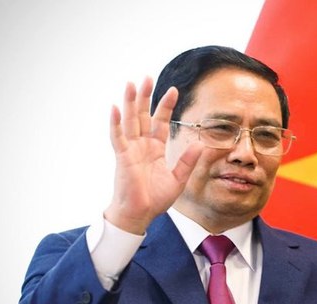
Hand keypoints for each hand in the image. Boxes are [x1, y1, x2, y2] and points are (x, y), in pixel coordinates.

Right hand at [104, 77, 202, 234]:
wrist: (140, 213)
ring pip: (129, 121)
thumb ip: (187, 161)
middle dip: (145, 96)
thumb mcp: (178, 178)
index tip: (173, 90)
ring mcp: (131, 149)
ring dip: (129, 102)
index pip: (160, 121)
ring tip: (131, 84)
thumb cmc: (156, 198)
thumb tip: (201, 145)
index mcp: (155, 148)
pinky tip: (115, 107)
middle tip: (147, 77)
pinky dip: (116, 122)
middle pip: (142, 115)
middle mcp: (142, 145)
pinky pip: (118, 137)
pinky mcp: (122, 157)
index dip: (166, 106)